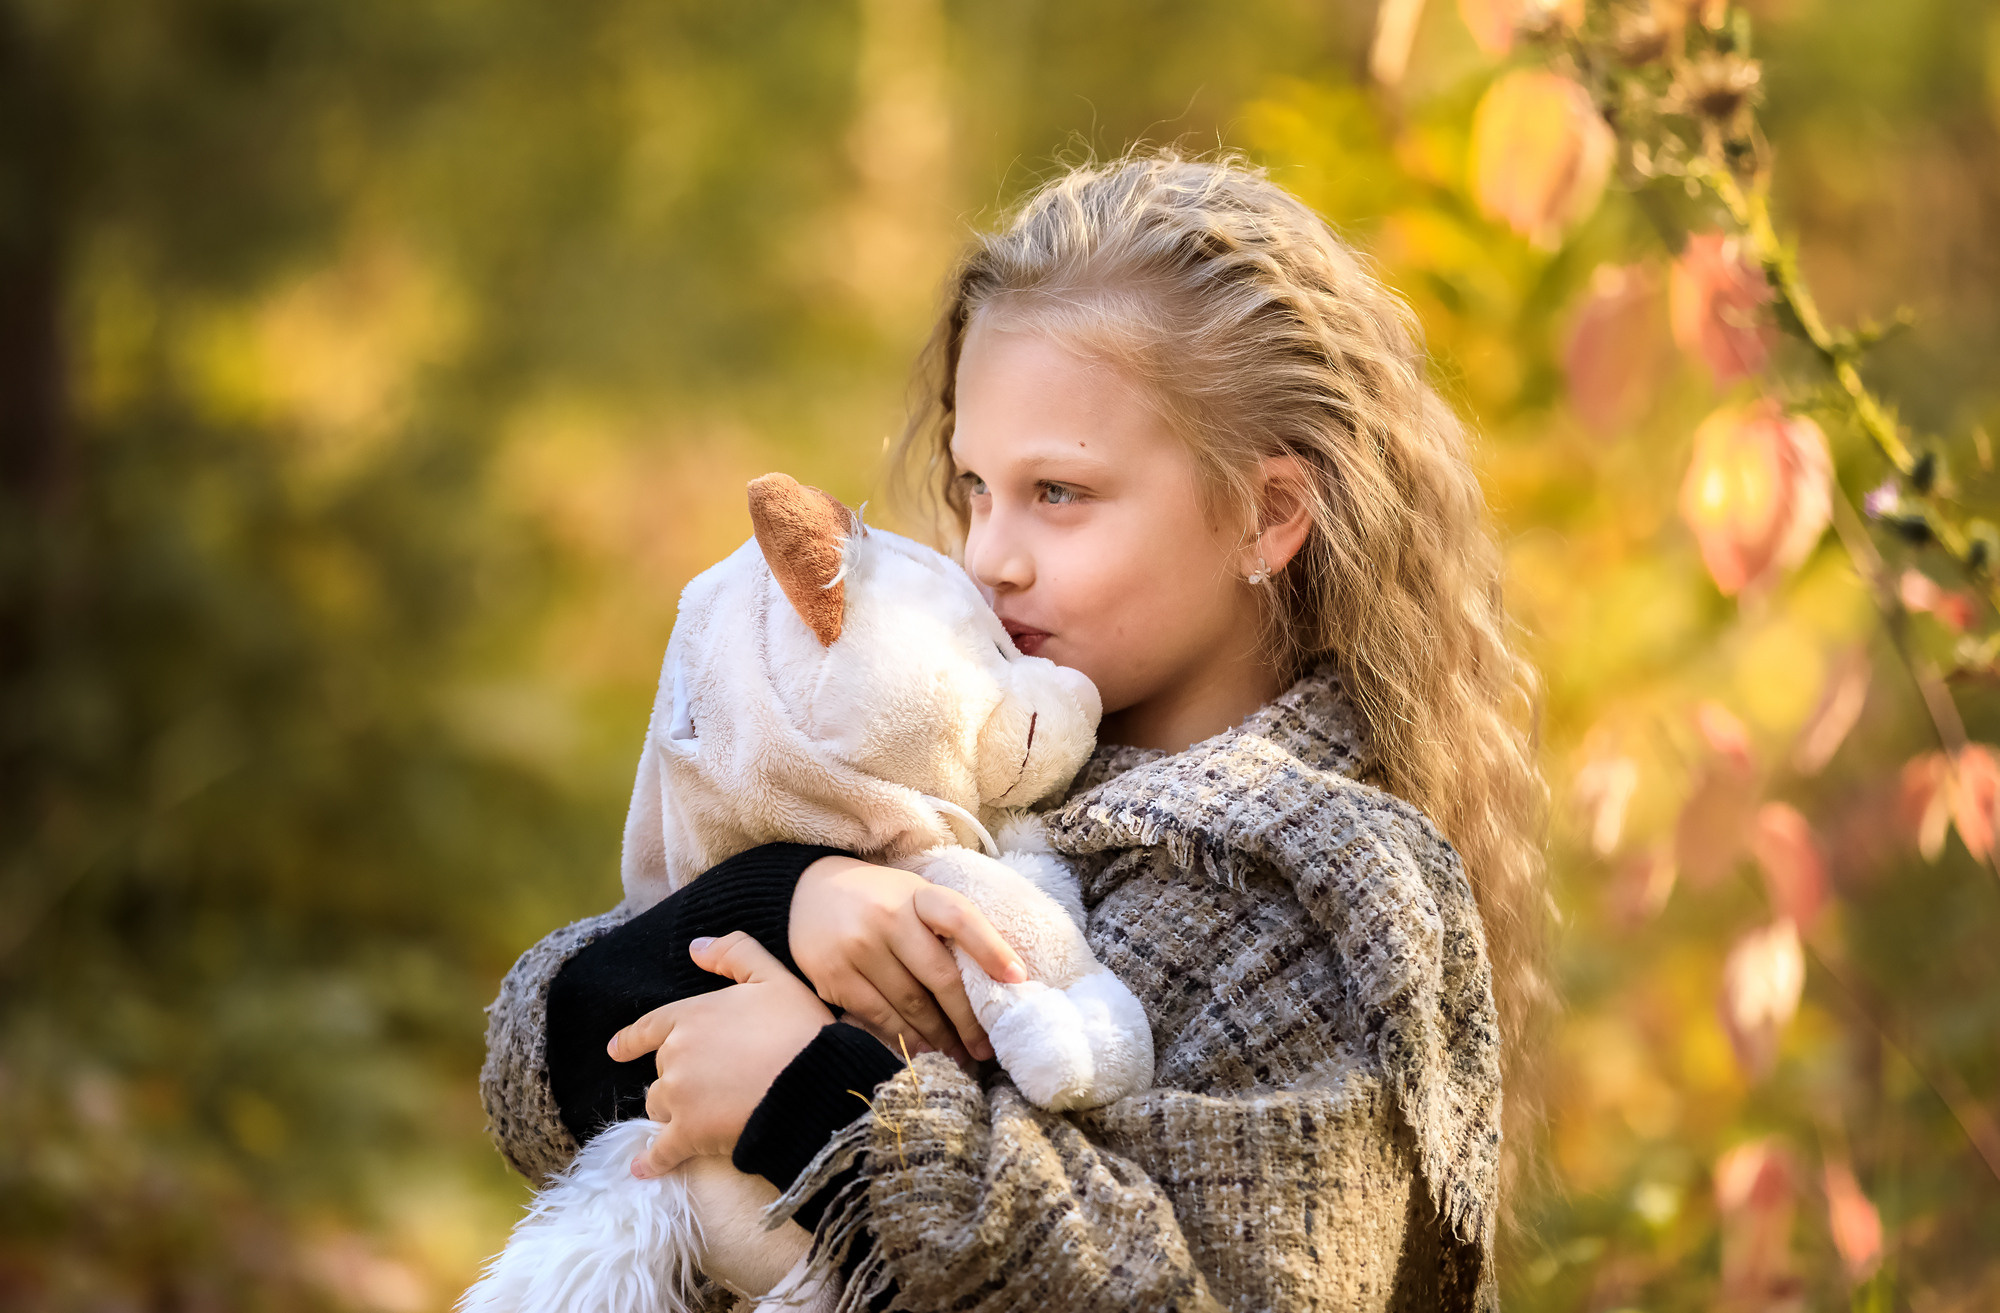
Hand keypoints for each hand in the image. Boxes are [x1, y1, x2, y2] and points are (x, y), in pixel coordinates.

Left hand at [606, 931, 834, 1176]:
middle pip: (661, 1071)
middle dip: (678, 1078)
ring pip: (660, 1107)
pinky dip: (651, 1162)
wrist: (813, 1084)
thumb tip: (695, 946)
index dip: (631, 1040)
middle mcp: (675, 1056)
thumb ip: (734, 953)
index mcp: (690, 1016)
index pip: (648, 1027)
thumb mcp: (773, 976)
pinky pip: (661, 1152)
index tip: (616, 1051)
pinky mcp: (688, 1135)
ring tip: (700, 1118)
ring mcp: (678, 1097)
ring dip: (673, 1112)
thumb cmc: (798, 1028)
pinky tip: (643, 1170)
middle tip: (714, 1084)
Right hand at [790, 855, 1026, 1064]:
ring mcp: (858, 948)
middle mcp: (887, 918)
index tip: (1017, 979)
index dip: (991, 949)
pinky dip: (904, 1037)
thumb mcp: (912, 896)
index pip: (960, 919)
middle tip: (986, 1047)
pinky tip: (922, 1049)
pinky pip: (878, 1016)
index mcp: (917, 895)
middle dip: (968, 1019)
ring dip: (940, 1036)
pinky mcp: (834, 976)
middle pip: (940, 977)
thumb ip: (945, 926)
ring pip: (911, 1005)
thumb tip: (996, 977)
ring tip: (959, 1055)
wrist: (805, 894)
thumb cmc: (878, 900)